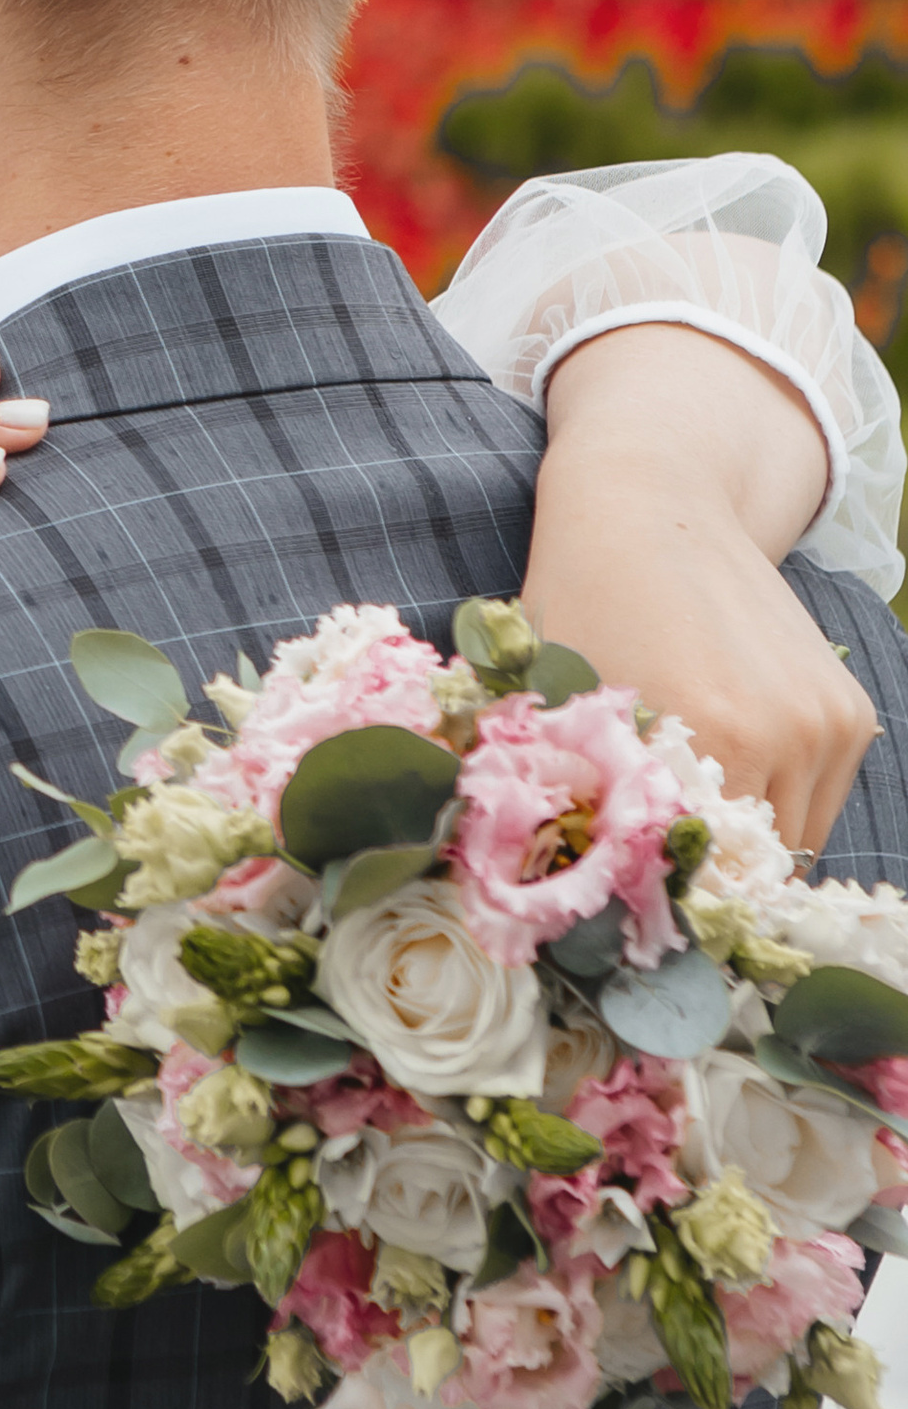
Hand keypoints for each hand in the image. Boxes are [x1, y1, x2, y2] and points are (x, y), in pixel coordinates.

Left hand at [527, 320, 875, 856]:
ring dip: (743, 848)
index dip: (658, 900)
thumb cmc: (580, 604)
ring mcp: (828, 724)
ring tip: (682, 818)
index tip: (622, 900)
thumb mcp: (558, 708)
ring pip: (791, 843)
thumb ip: (581, 806)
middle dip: (704, 879)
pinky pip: (815, 803)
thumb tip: (583, 903)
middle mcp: (786, 734)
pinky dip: (772, 807)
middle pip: (752, 872)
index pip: (700, 881)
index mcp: (711, 739)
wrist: (653, 504)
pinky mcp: (850, 714)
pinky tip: (719, 774)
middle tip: (648, 870)